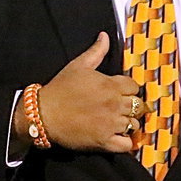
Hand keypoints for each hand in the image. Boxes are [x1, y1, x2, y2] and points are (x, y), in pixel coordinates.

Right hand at [31, 32, 139, 152]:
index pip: (135, 87)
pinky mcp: (105, 142)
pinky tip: (118, 137)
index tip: (120, 93)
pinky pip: (127, 145)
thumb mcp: (78, 65)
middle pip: (138, 106)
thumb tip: (105, 36)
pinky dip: (126, 142)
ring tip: (118, 123)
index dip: (128, 89)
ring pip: (134, 125)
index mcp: (111, 85)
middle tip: (120, 109)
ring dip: (129, 124)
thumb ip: (96, 51)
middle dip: (131, 107)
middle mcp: (115, 104)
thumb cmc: (60, 89)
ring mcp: (111, 124)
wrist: (43, 114)